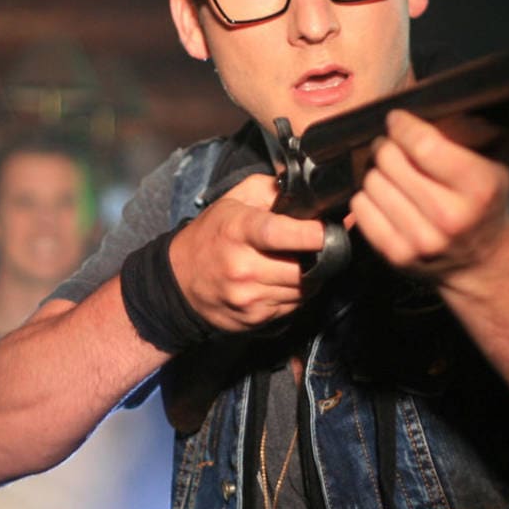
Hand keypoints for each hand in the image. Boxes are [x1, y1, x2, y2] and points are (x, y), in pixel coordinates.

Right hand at [168, 174, 325, 332]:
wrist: (179, 281)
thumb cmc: (210, 236)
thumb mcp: (233, 201)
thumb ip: (270, 190)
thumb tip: (308, 192)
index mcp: (238, 231)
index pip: (278, 234)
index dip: (311, 234)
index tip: (330, 229)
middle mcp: (242, 267)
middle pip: (301, 268)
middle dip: (319, 257)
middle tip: (319, 246)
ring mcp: (248, 297)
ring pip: (303, 290)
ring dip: (311, 277)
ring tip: (299, 262)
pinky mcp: (254, 319)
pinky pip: (293, 306)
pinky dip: (296, 294)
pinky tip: (283, 280)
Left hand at [349, 108, 508, 280]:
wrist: (482, 261)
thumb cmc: (488, 201)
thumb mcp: (503, 163)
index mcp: (479, 188)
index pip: (424, 145)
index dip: (403, 125)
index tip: (397, 119)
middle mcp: (450, 217)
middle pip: (392, 161)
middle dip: (386, 145)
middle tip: (391, 143)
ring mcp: (422, 240)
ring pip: (373, 184)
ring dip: (376, 170)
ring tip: (390, 169)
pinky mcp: (397, 256)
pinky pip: (361, 210)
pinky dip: (366, 196)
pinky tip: (384, 194)